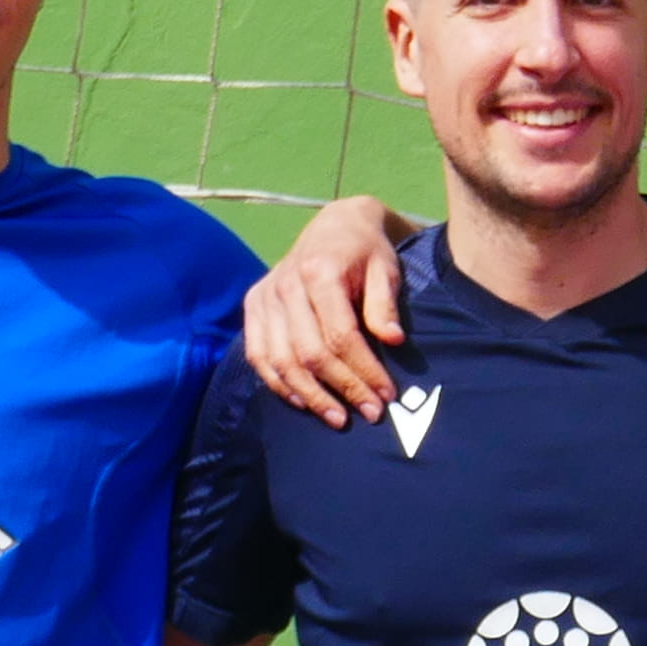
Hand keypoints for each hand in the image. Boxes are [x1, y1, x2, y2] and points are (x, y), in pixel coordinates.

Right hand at [243, 194, 420, 422]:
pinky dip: (278, 383)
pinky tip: (303, 402)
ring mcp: (265, 297)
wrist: (334, 226)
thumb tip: (392, 340)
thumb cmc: (366, 251)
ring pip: (282, 360)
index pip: (340, 335)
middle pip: (310, 352)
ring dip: (311, 395)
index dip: (364, 370)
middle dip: (343, 388)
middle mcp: (285, 285)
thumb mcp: (386, 269)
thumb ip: (385, 304)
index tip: (387, 395)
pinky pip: (259, 355)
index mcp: (319, 272)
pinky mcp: (254, 307)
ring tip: (339, 418)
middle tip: (371, 413)